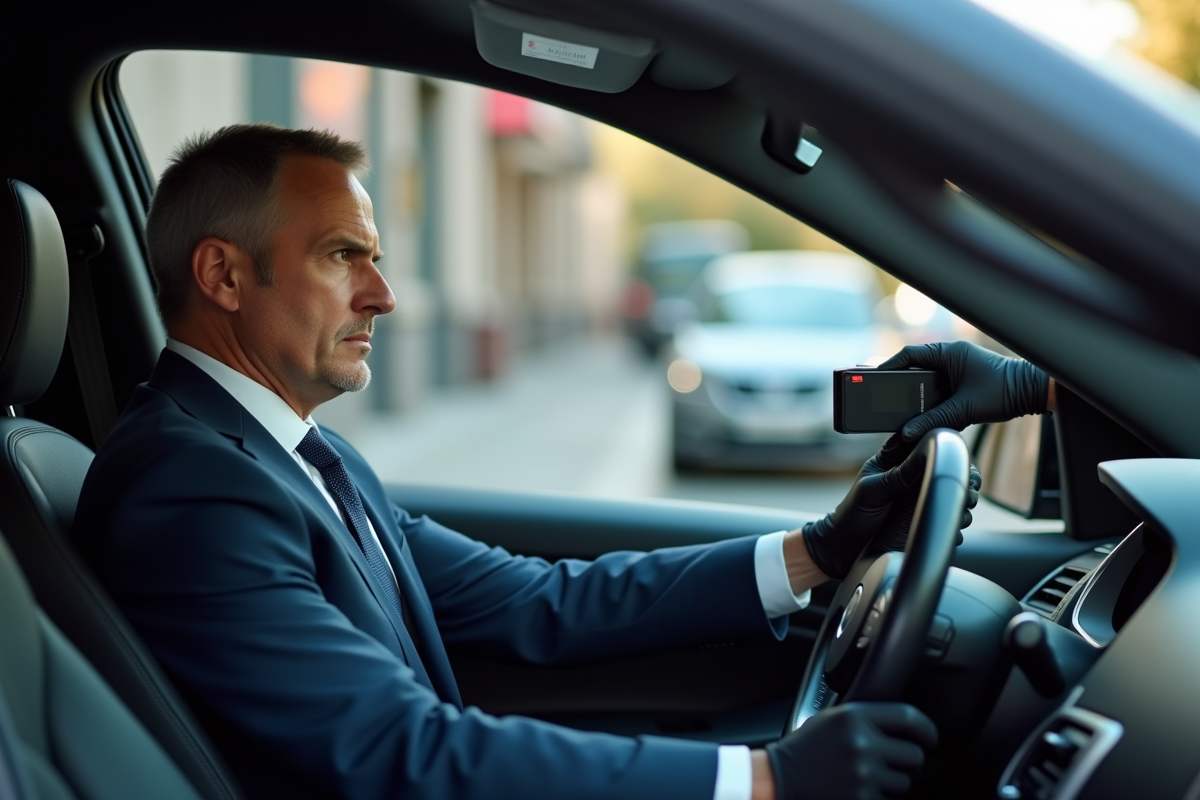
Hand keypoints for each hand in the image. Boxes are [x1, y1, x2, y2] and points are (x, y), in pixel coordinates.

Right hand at [764, 703, 936, 799]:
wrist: (779, 778)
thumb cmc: (806, 748)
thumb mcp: (832, 719)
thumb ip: (866, 718)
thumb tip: (906, 726)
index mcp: (854, 717)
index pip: (909, 717)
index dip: (927, 730)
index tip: (930, 738)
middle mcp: (861, 743)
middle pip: (914, 755)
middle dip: (907, 762)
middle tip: (892, 763)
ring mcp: (863, 774)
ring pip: (904, 782)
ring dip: (893, 783)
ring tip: (867, 777)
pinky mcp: (861, 798)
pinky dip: (877, 797)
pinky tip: (857, 789)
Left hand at [803, 435, 978, 580]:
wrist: (844, 550)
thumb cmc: (851, 515)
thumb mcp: (872, 490)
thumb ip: (897, 474)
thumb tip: (926, 453)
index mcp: (897, 462)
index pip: (928, 444)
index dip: (946, 447)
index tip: (957, 457)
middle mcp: (914, 479)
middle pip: (951, 469)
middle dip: (965, 477)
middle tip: (967, 489)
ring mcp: (922, 501)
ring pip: (957, 494)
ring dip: (964, 502)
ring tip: (960, 509)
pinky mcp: (927, 523)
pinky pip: (951, 521)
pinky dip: (956, 525)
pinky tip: (951, 530)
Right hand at [877, 341, 1049, 441]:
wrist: (1032, 393)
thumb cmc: (1004, 391)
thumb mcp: (965, 409)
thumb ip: (934, 420)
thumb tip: (907, 432)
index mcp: (949, 353)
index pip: (909, 355)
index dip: (888, 366)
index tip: (873, 378)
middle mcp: (950, 358)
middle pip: (913, 369)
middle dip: (897, 384)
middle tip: (878, 395)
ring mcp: (955, 370)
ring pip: (924, 382)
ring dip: (913, 395)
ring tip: (895, 409)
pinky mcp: (960, 383)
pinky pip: (936, 391)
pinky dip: (927, 402)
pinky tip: (918, 415)